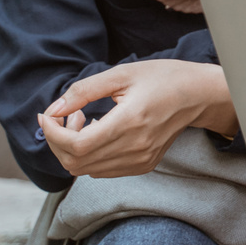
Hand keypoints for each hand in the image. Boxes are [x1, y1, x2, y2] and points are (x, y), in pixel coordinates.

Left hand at [37, 59, 238, 179]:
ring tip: (82, 120)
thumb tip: (54, 108)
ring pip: (86, 170)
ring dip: (72, 148)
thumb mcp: (122, 73)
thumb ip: (84, 90)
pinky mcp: (143, 165)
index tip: (47, 115)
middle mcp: (136, 148)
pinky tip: (97, 131)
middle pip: (76, 162)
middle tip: (64, 115)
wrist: (198, 95)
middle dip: (58, 141)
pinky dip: (88, 156)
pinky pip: (102, 171)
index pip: (76, 145)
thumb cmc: (163, 78)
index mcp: (130, 122)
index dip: (52, 133)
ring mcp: (140, 160)